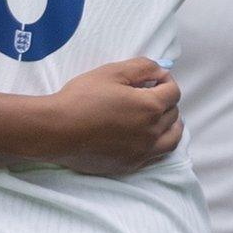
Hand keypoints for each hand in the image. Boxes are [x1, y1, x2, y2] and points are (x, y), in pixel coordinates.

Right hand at [44, 58, 184, 174]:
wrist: (58, 130)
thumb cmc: (82, 98)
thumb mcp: (112, 72)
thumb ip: (142, 67)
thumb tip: (160, 72)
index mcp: (150, 107)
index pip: (173, 92)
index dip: (166, 81)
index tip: (153, 78)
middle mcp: (152, 132)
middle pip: (173, 115)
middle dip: (167, 101)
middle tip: (152, 94)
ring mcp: (142, 152)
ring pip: (172, 139)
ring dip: (171, 126)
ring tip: (161, 118)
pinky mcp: (130, 165)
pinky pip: (157, 156)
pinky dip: (159, 144)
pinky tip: (150, 137)